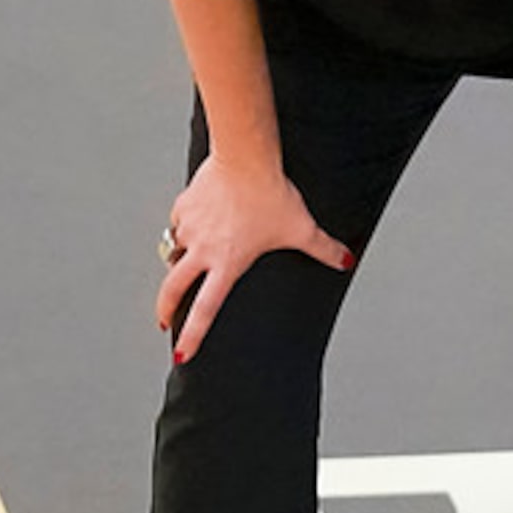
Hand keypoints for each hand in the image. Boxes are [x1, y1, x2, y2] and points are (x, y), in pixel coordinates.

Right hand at [157, 157, 354, 361]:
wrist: (245, 157)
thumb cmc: (272, 194)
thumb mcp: (301, 227)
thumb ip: (324, 249)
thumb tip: (347, 262)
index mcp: (227, 264)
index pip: (205, 310)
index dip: (193, 335)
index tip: (182, 355)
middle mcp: (203, 250)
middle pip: (173, 289)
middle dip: (165, 309)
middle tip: (165, 321)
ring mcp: (189, 228)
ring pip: (174, 253)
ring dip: (177, 263)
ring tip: (185, 267)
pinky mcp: (184, 206)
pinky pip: (179, 222)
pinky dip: (185, 227)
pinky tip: (197, 222)